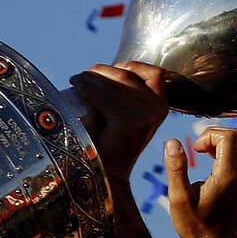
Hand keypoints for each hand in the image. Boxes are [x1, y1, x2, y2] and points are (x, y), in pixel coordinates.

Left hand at [69, 62, 167, 181]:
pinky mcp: (128, 122)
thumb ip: (118, 90)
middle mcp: (158, 109)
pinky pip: (103, 97)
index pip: (154, 73)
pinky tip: (77, 88)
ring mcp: (145, 115)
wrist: (106, 171)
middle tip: (82, 75)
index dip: (132, 66)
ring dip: (90, 78)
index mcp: (161, 105)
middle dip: (102, 70)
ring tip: (76, 80)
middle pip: (128, 74)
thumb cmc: (109, 138)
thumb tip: (98, 69)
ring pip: (114, 83)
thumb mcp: (121, 110)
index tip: (112, 68)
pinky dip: (86, 89)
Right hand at [165, 128, 236, 237]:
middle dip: (216, 135)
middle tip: (198, 149)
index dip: (209, 135)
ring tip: (204, 155)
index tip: (195, 149)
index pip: (229, 136)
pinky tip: (212, 167)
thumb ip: (176, 168)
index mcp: (229, 176)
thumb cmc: (194, 226)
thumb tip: (172, 142)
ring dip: (223, 143)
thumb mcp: (179, 198)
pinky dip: (228, 154)